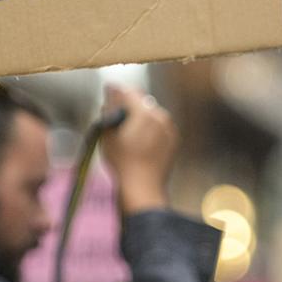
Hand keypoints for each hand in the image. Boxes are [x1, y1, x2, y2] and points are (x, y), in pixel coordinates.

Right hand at [99, 84, 175, 214]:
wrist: (142, 188)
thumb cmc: (121, 163)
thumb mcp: (107, 135)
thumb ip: (109, 110)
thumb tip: (110, 94)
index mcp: (144, 112)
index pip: (127, 93)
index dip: (115, 92)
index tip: (108, 93)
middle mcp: (160, 116)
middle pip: (141, 101)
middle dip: (129, 104)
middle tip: (116, 114)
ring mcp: (169, 128)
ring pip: (152, 113)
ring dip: (141, 116)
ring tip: (128, 130)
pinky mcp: (173, 139)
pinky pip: (160, 126)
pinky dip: (150, 128)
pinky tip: (140, 141)